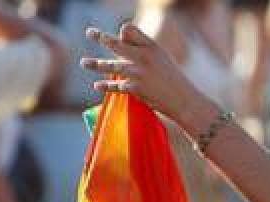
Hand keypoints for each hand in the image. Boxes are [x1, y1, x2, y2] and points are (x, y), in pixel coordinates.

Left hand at [81, 24, 218, 135]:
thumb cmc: (174, 81)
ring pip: (110, 65)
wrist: (185, 102)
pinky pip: (115, 86)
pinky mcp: (135, 88)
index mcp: (152, 47)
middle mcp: (143, 56)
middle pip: (116, 43)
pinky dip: (105, 86)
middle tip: (89, 32)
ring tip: (84, 63)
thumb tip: (121, 40)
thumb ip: (144, 49)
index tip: (119, 35)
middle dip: (101, 37)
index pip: (130, 30)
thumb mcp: (162, 59)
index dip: (123, 32)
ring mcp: (138, 72)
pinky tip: (97, 86)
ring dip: (95, 64)